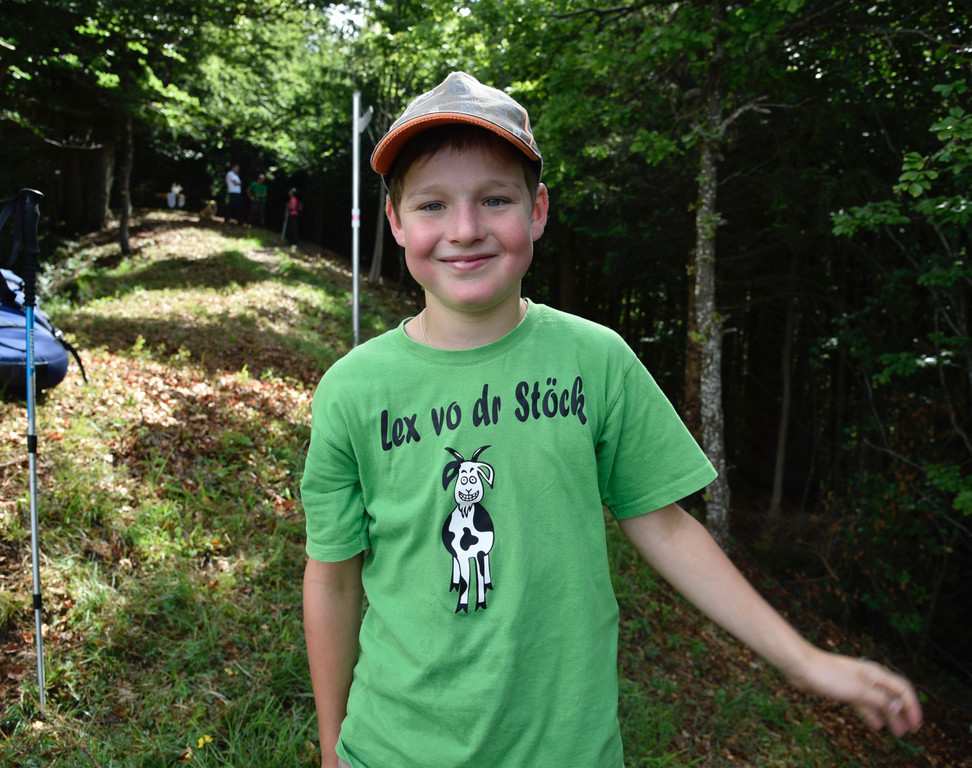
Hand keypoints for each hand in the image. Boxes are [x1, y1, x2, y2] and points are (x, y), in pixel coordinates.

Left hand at [787, 648, 922, 735]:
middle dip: (902, 713)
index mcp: (877, 674)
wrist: (802, 666)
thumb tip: (899, 708)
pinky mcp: (845, 689)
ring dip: (888, 716)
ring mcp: (857, 683)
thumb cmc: (829, 675)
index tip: (916, 726)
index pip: (903, 689)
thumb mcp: (858, 691)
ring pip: (878, 701)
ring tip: (895, 732)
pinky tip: (875, 725)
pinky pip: (864, 703)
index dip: (912, 707)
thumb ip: (880, 700)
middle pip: (893, 696)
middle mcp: (870, 677)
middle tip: (908, 732)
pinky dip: (871, 714)